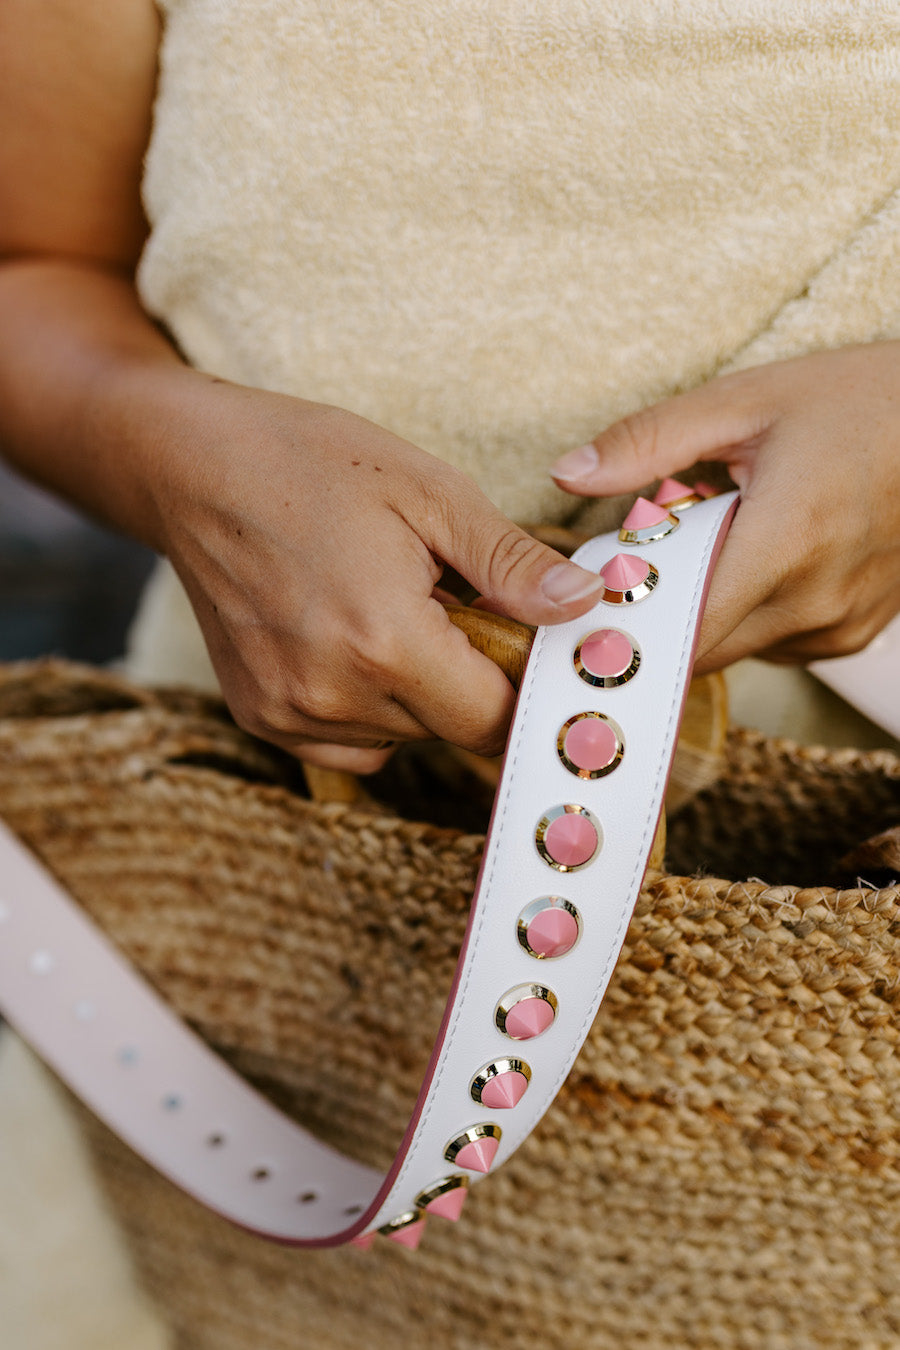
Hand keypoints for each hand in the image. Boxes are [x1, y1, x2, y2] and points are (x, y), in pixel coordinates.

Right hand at [144, 372, 607, 771]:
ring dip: (420, 693)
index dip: (525, 687)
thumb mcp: (429, 493)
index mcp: (385, 640)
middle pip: (451, 731)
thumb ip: (512, 562)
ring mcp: (289, 713)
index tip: (530, 646)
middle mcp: (333, 695)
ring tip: (390, 612)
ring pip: (403, 739)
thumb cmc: (313, 464)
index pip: (494, 719)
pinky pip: (350, 744)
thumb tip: (585, 605)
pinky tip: (352, 642)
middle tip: (452, 603)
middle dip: (472, 678)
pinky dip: (370, 707)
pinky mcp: (261, 718)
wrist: (192, 468)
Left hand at [550, 342, 899, 673]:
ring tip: (708, 545)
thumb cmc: (855, 402)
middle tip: (637, 566)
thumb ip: (647, 442)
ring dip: (704, 614)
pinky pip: (773, 645)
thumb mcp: (743, 401)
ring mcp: (839, 625)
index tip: (585, 612)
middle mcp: (815, 600)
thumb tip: (567, 474)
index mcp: (784, 541)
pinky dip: (747, 614)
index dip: (627, 629)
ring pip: (735, 650)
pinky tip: (752, 559)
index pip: (683, 629)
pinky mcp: (851, 634)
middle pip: (700, 650)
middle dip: (657, 617)